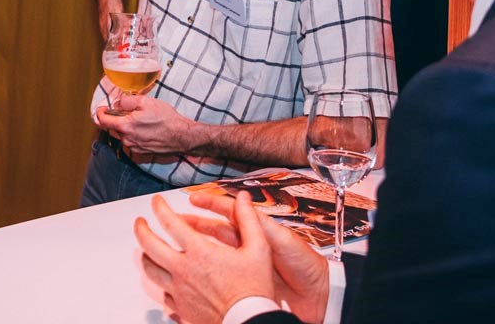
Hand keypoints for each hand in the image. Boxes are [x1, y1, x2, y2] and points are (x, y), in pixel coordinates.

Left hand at [96, 95, 193, 156]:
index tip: (101, 109)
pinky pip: (130, 142)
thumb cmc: (166, 118)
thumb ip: (127, 101)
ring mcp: (133, 147)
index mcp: (125, 126)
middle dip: (114, 119)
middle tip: (123, 111)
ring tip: (137, 120)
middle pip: (111, 129)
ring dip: (124, 128)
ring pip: (121, 136)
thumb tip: (117, 103)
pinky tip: (143, 129)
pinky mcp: (140, 152)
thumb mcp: (146, 102)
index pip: (103, 121)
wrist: (181, 136)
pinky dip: (132, 135)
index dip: (99, 113)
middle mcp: (126, 139)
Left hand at [134, 194, 274, 323]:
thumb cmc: (253, 290)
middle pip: (149, 245)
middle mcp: (184, 270)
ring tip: (145, 248)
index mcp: (200, 252)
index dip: (159, 207)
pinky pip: (161, 291)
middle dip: (141, 229)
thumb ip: (248, 220)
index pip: (170, 222)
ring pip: (150, 269)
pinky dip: (158, 280)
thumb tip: (243, 199)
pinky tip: (163, 277)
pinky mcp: (180, 307)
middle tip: (140, 222)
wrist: (250, 322)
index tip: (156, 201)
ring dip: (145, 254)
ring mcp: (179, 290)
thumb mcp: (258, 250)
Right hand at [190, 192, 329, 322]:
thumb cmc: (306, 265)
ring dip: (197, 245)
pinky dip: (206, 269)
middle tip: (176, 220)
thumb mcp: (282, 240)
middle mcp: (249, 245)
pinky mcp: (245, 281)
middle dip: (196, 223)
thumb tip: (242, 201)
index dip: (211, 203)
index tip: (194, 198)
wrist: (318, 296)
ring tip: (178, 243)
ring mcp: (245, 264)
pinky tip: (193, 270)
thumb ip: (260, 223)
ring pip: (214, 251)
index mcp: (258, 230)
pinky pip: (221, 272)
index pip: (230, 211)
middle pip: (216, 230)